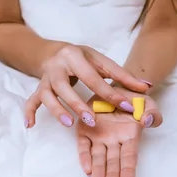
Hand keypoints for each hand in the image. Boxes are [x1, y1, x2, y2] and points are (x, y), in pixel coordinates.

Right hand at [24, 43, 149, 127]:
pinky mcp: (38, 88)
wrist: (53, 51)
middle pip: (64, 86)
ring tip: (68, 124)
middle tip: (92, 121)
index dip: (110, 92)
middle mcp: (57, 66)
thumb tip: (147, 87)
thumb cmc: (82, 58)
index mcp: (75, 56)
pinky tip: (30, 125)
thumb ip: (123, 75)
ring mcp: (45, 78)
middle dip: (78, 104)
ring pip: (47, 95)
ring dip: (56, 110)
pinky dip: (29, 112)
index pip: (94, 77)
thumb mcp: (101, 61)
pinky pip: (31, 101)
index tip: (126, 106)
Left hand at [76, 88, 162, 176]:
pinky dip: (84, 157)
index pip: (129, 158)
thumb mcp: (147, 103)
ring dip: (98, 173)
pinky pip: (84, 145)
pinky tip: (86, 170)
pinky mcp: (85, 130)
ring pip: (98, 158)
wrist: (114, 86)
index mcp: (130, 136)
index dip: (128, 173)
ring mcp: (98, 137)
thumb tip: (147, 122)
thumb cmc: (133, 98)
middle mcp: (114, 141)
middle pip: (113, 163)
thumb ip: (152, 113)